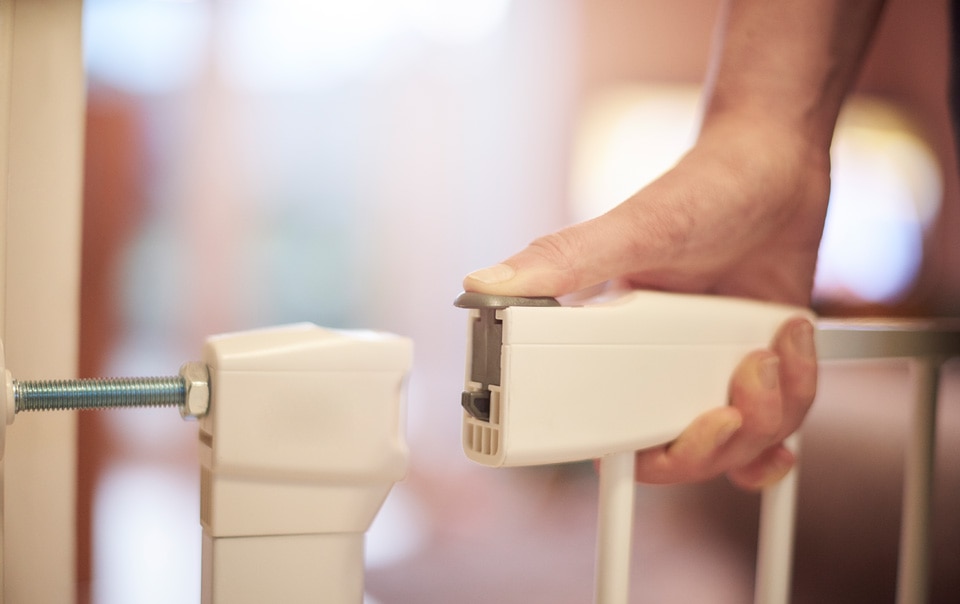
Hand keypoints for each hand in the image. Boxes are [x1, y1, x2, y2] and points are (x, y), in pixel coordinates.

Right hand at [463, 122, 824, 488]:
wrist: (777, 161)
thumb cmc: (703, 187)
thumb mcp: (635, 228)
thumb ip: (563, 260)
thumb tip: (483, 283)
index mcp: (612, 345)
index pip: (603, 431)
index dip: (625, 456)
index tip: (645, 450)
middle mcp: (662, 365)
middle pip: (679, 456)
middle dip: (711, 447)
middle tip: (725, 409)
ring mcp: (715, 367)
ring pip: (742, 444)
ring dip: (769, 412)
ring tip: (768, 353)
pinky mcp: (762, 363)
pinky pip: (783, 420)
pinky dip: (793, 402)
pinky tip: (790, 355)